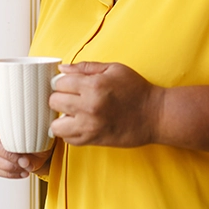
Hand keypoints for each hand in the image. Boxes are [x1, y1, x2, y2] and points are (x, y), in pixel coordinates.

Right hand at [0, 107, 53, 178]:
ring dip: (8, 165)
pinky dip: (9, 173)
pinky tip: (22, 172)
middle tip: (23, 159)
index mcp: (5, 118)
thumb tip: (26, 161)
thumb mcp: (44, 138)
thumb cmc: (41, 138)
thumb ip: (35, 147)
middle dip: (6, 152)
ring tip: (25, 167)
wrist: (43, 151)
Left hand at [48, 62, 162, 147]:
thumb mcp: (114, 69)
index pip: (59, 83)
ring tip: (71, 113)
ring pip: (55, 125)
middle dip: (60, 97)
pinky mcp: (93, 140)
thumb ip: (86, 67)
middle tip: (71, 97)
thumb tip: (63, 70)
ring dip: (60, 118)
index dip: (63, 82)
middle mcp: (88, 107)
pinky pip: (68, 139)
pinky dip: (69, 132)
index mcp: (93, 86)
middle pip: (54, 102)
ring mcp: (89, 126)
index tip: (70, 84)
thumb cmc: (136, 89)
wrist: (155, 115)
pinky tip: (78, 124)